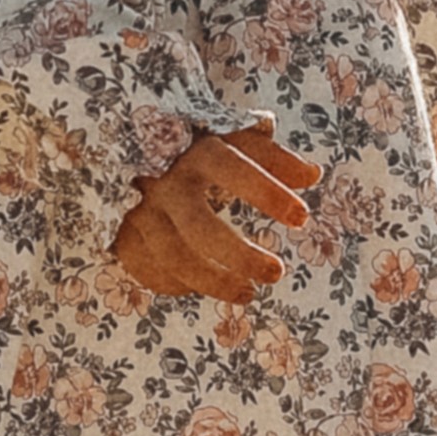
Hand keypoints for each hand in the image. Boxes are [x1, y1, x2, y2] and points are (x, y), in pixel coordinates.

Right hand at [113, 125, 321, 297]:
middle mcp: (162, 181)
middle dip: (239, 255)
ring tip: (249, 293)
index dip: (267, 192)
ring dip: (213, 281)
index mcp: (194, 151)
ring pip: (172, 256)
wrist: (124, 147)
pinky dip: (175, 284)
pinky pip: (147, 269)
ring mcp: (138, 211)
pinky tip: (202, 287)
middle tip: (276, 272)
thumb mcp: (232, 141)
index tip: (301, 218)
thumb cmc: (193, 149)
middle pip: (198, 227)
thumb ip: (272, 158)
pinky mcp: (122, 233)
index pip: (232, 168)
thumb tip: (313, 175)